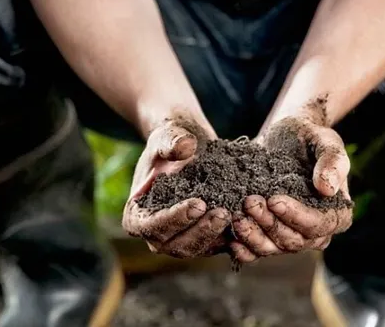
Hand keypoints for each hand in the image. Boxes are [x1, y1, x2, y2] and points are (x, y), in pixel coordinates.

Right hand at [122, 114, 231, 258]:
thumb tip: (185, 147)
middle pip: (176, 245)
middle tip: (223, 213)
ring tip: (237, 215)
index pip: (151, 226)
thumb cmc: (172, 140)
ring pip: (198, 249)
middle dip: (201, 231)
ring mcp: (180, 239)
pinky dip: (232, 237)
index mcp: (137, 215)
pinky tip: (248, 221)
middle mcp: (156, 234)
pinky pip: (217, 245)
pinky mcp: (204, 238)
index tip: (198, 204)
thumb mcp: (169, 135)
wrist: (192, 146)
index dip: (174, 219)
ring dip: (218, 236)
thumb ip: (172, 141)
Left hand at [230, 114, 352, 262]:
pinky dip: (244, 249)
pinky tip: (231, 239)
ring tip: (237, 216)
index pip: (318, 225)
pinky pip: (256, 251)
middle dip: (269, 223)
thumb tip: (327, 189)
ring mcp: (291, 235)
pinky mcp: (268, 234)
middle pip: (293, 241)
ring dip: (253, 236)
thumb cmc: (309, 137)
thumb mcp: (326, 141)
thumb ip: (333, 162)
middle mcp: (316, 232)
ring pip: (273, 248)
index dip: (296, 216)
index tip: (274, 199)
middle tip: (249, 202)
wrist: (284, 136)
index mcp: (337, 214)